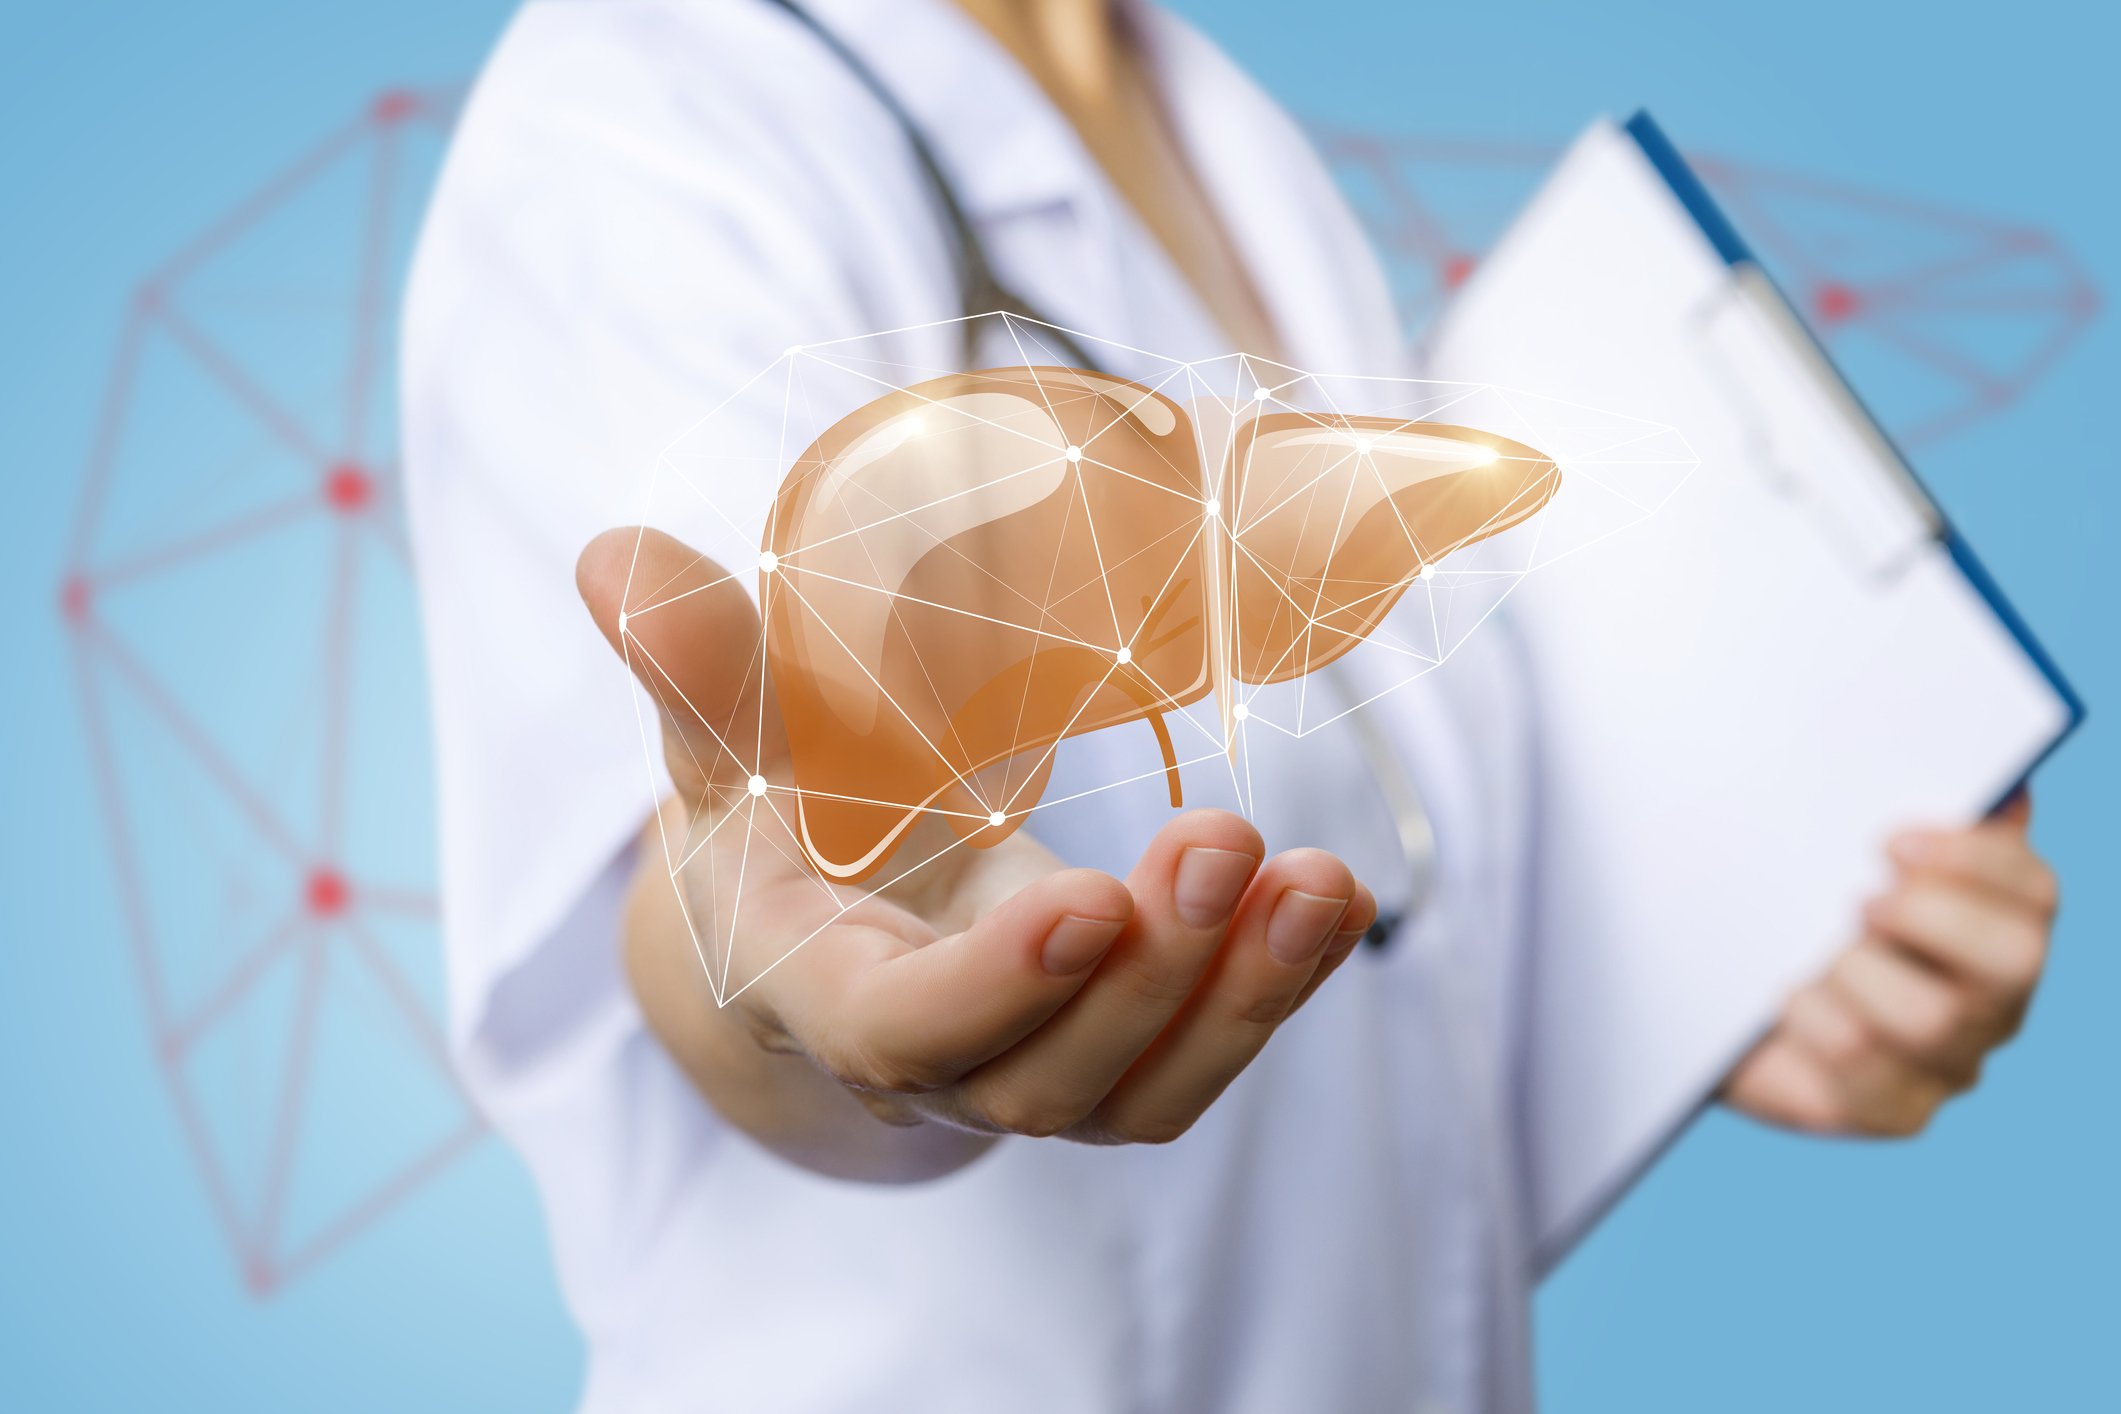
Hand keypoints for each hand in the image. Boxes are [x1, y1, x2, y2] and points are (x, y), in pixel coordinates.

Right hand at [577, 527, 1375, 1180]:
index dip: (991, 986)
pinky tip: (1330, 902)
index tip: (1084, 900)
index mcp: (814, 985)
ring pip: (1133, 1095)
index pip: (896, 1029)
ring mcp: (1021, 1071)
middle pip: (1037, 1078)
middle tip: (1219, 842)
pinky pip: (1189, 1065)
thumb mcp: (730, 737)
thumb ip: (695, 665)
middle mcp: (925, 1060)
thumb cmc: (778, 810)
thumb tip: (614, 558)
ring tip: (1321, 887)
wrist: (825, 906)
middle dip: (1142, 978)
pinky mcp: (1102, 1056)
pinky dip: (1268, 995)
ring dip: (1239, 1000)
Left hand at [1722, 792, 2057, 1136]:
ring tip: (1805, 957)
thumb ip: (1885, 791)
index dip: (1974, 860)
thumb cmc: (1779, 897)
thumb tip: (1966, 775)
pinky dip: (1808, 1024)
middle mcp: (1989, 1002)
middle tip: (1858, 902)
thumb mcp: (1822, 836)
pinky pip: (1856, 1071)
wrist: (1702, 982)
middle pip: (2012, 963)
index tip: (1889, 840)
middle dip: (1932, 918)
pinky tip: (1778, 1002)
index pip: (2033, 890)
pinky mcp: (1879, 1110)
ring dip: (1853, 975)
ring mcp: (1940, 1065)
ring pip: (1926, 1021)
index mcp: (1995, 922)